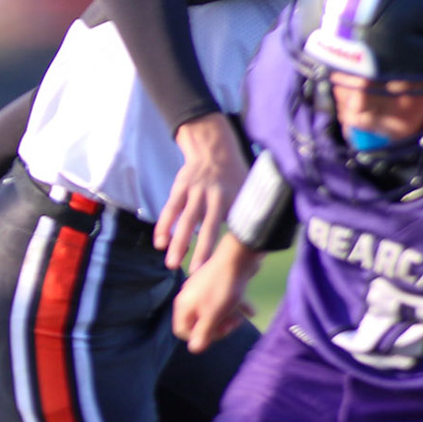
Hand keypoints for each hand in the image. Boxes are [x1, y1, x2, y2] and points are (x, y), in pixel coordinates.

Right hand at [157, 112, 248, 272]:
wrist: (214, 147)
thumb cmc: (234, 177)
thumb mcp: (249, 191)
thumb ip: (251, 214)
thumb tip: (263, 245)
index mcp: (235, 198)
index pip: (234, 228)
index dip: (231, 247)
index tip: (226, 268)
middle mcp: (216, 195)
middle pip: (208, 227)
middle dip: (201, 251)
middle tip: (195, 274)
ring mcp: (196, 191)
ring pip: (185, 220)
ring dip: (177, 243)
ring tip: (171, 265)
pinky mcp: (180, 187)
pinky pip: (170, 210)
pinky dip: (163, 226)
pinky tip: (160, 243)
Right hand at [171, 233, 260, 352]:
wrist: (239, 256)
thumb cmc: (223, 288)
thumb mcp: (212, 315)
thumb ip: (203, 333)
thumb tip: (194, 349)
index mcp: (184, 305)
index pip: (182, 331)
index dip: (198, 338)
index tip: (215, 334)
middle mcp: (190, 297)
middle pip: (199, 323)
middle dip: (217, 328)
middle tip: (232, 325)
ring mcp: (204, 290)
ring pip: (213, 312)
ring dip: (228, 318)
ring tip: (243, 319)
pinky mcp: (217, 283)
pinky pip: (223, 300)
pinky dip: (235, 306)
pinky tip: (251, 311)